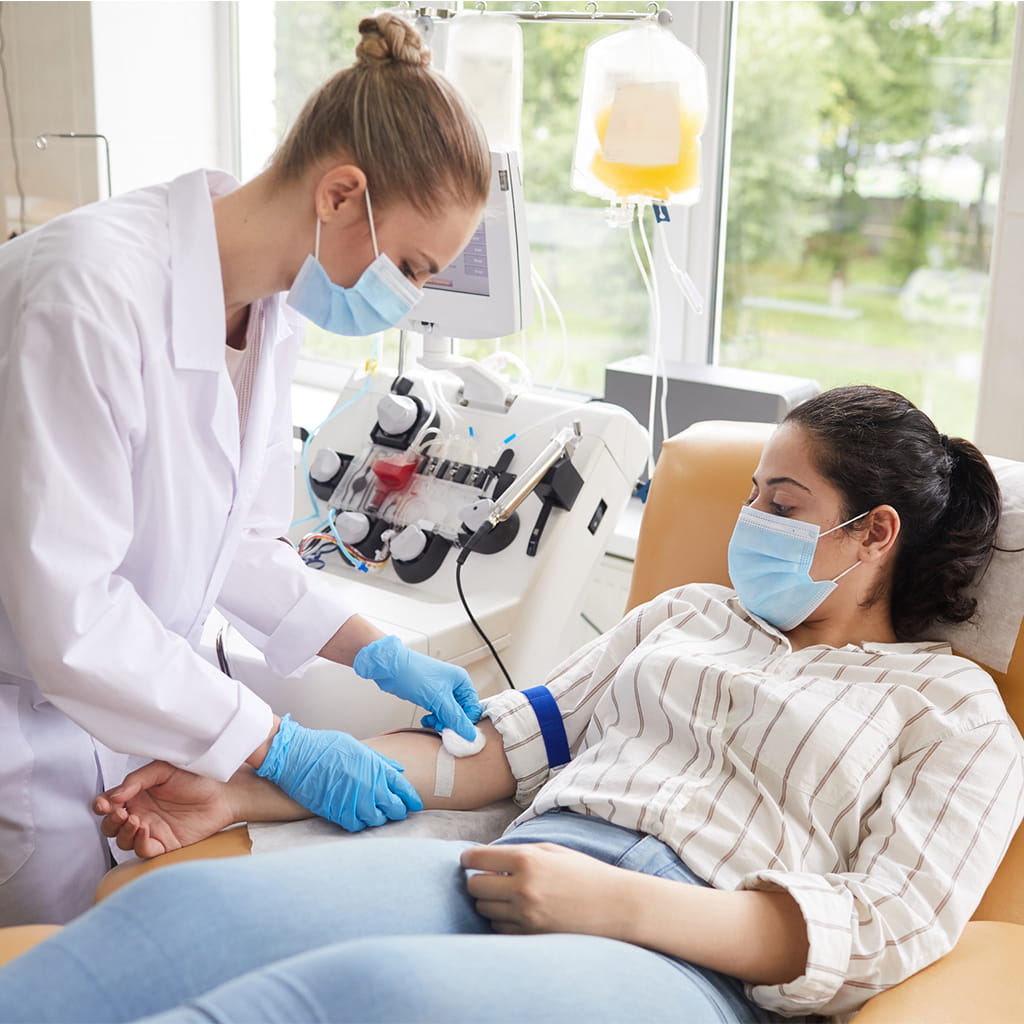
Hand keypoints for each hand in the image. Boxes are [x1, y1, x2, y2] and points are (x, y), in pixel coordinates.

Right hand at [93, 761, 235, 858]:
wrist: (223, 791)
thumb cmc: (196, 777)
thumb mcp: (164, 769)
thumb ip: (137, 780)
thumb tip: (114, 797)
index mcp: (136, 795)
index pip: (108, 803)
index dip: (100, 805)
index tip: (104, 804)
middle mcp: (140, 813)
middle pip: (110, 826)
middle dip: (110, 821)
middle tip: (119, 813)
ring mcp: (151, 830)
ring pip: (123, 841)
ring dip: (123, 832)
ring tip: (136, 819)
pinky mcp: (164, 844)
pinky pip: (144, 851)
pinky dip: (140, 843)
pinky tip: (146, 829)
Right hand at [256, 714, 422, 830]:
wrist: (297, 756)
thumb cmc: (325, 747)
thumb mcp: (358, 748)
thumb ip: (380, 762)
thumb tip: (399, 770)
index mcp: (377, 768)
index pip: (404, 789)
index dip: (411, 799)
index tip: (414, 805)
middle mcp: (370, 787)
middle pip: (395, 808)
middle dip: (398, 810)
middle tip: (395, 810)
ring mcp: (354, 802)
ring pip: (377, 820)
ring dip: (379, 818)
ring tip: (376, 813)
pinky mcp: (337, 813)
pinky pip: (356, 826)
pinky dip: (360, 824)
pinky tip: (358, 818)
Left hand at [353, 635, 481, 740]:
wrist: (390, 668)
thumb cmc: (413, 674)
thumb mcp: (438, 700)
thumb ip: (455, 718)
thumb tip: (469, 734)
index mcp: (461, 681)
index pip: (472, 708)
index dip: (466, 722)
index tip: (456, 732)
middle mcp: (453, 685)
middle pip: (461, 712)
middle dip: (451, 722)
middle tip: (442, 728)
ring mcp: (441, 690)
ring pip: (448, 714)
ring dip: (441, 722)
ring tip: (432, 723)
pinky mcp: (430, 696)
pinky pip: (438, 712)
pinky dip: (433, 718)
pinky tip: (425, 720)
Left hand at [461, 842, 626, 936]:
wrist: (616, 906)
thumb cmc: (585, 873)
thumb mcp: (553, 851)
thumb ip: (519, 852)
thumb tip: (486, 858)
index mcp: (528, 859)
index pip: (477, 859)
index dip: (468, 859)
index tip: (468, 860)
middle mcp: (523, 888)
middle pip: (474, 887)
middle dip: (478, 881)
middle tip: (490, 878)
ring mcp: (526, 916)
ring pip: (484, 910)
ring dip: (490, 902)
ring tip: (508, 896)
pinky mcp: (531, 937)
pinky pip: (499, 930)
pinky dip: (502, 921)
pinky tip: (517, 913)